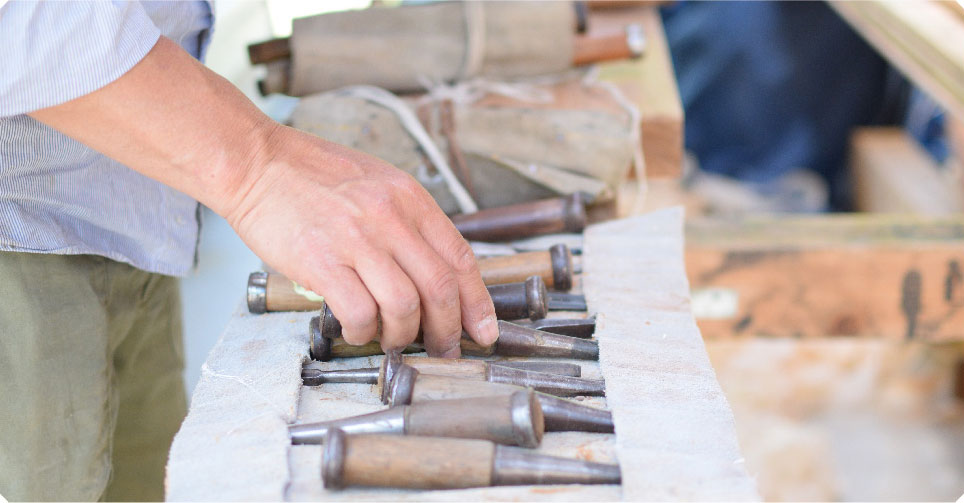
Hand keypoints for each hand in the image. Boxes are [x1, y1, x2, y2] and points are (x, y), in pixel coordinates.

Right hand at [28, 37, 496, 355]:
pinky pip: (359, 312)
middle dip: (448, 330)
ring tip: (392, 339)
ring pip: (404, 306)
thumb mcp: (377, 184)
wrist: (255, 161)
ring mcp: (356, 238)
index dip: (477, 303)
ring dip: (404, 335)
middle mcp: (389, 216)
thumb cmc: (312, 176)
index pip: (460, 258)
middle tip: (444, 348)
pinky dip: (364, 332)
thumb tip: (435, 273)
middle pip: (440, 288)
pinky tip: (357, 329)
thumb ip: (408, 223)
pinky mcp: (320, 260)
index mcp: (409, 197)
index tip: (483, 330)